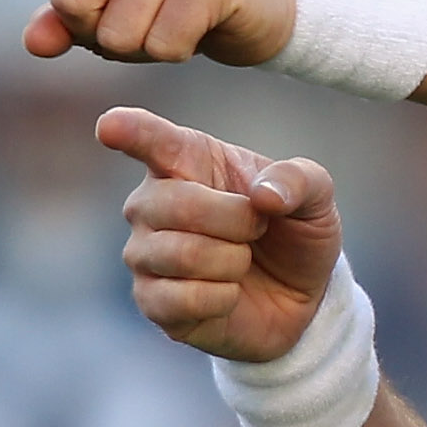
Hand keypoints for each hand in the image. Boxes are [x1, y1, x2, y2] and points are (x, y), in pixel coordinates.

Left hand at [0, 0, 297, 65]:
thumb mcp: (110, 4)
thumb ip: (65, 20)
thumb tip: (34, 43)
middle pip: (72, 3)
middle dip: (97, 32)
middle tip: (134, 20)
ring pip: (118, 31)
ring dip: (140, 48)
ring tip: (167, 22)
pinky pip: (163, 43)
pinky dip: (173, 53)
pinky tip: (195, 28)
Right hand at [102, 107, 340, 361]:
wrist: (300, 297)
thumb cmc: (294, 230)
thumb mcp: (316, 198)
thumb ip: (299, 181)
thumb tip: (264, 196)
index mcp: (188, 160)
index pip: (150, 139)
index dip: (130, 131)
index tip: (110, 126)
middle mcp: (152, 202)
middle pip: (173, 203)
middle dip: (235, 220)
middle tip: (257, 228)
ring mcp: (145, 253)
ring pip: (179, 253)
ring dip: (232, 261)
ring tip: (242, 261)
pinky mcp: (151, 301)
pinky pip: (178, 299)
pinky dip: (221, 298)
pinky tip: (229, 294)